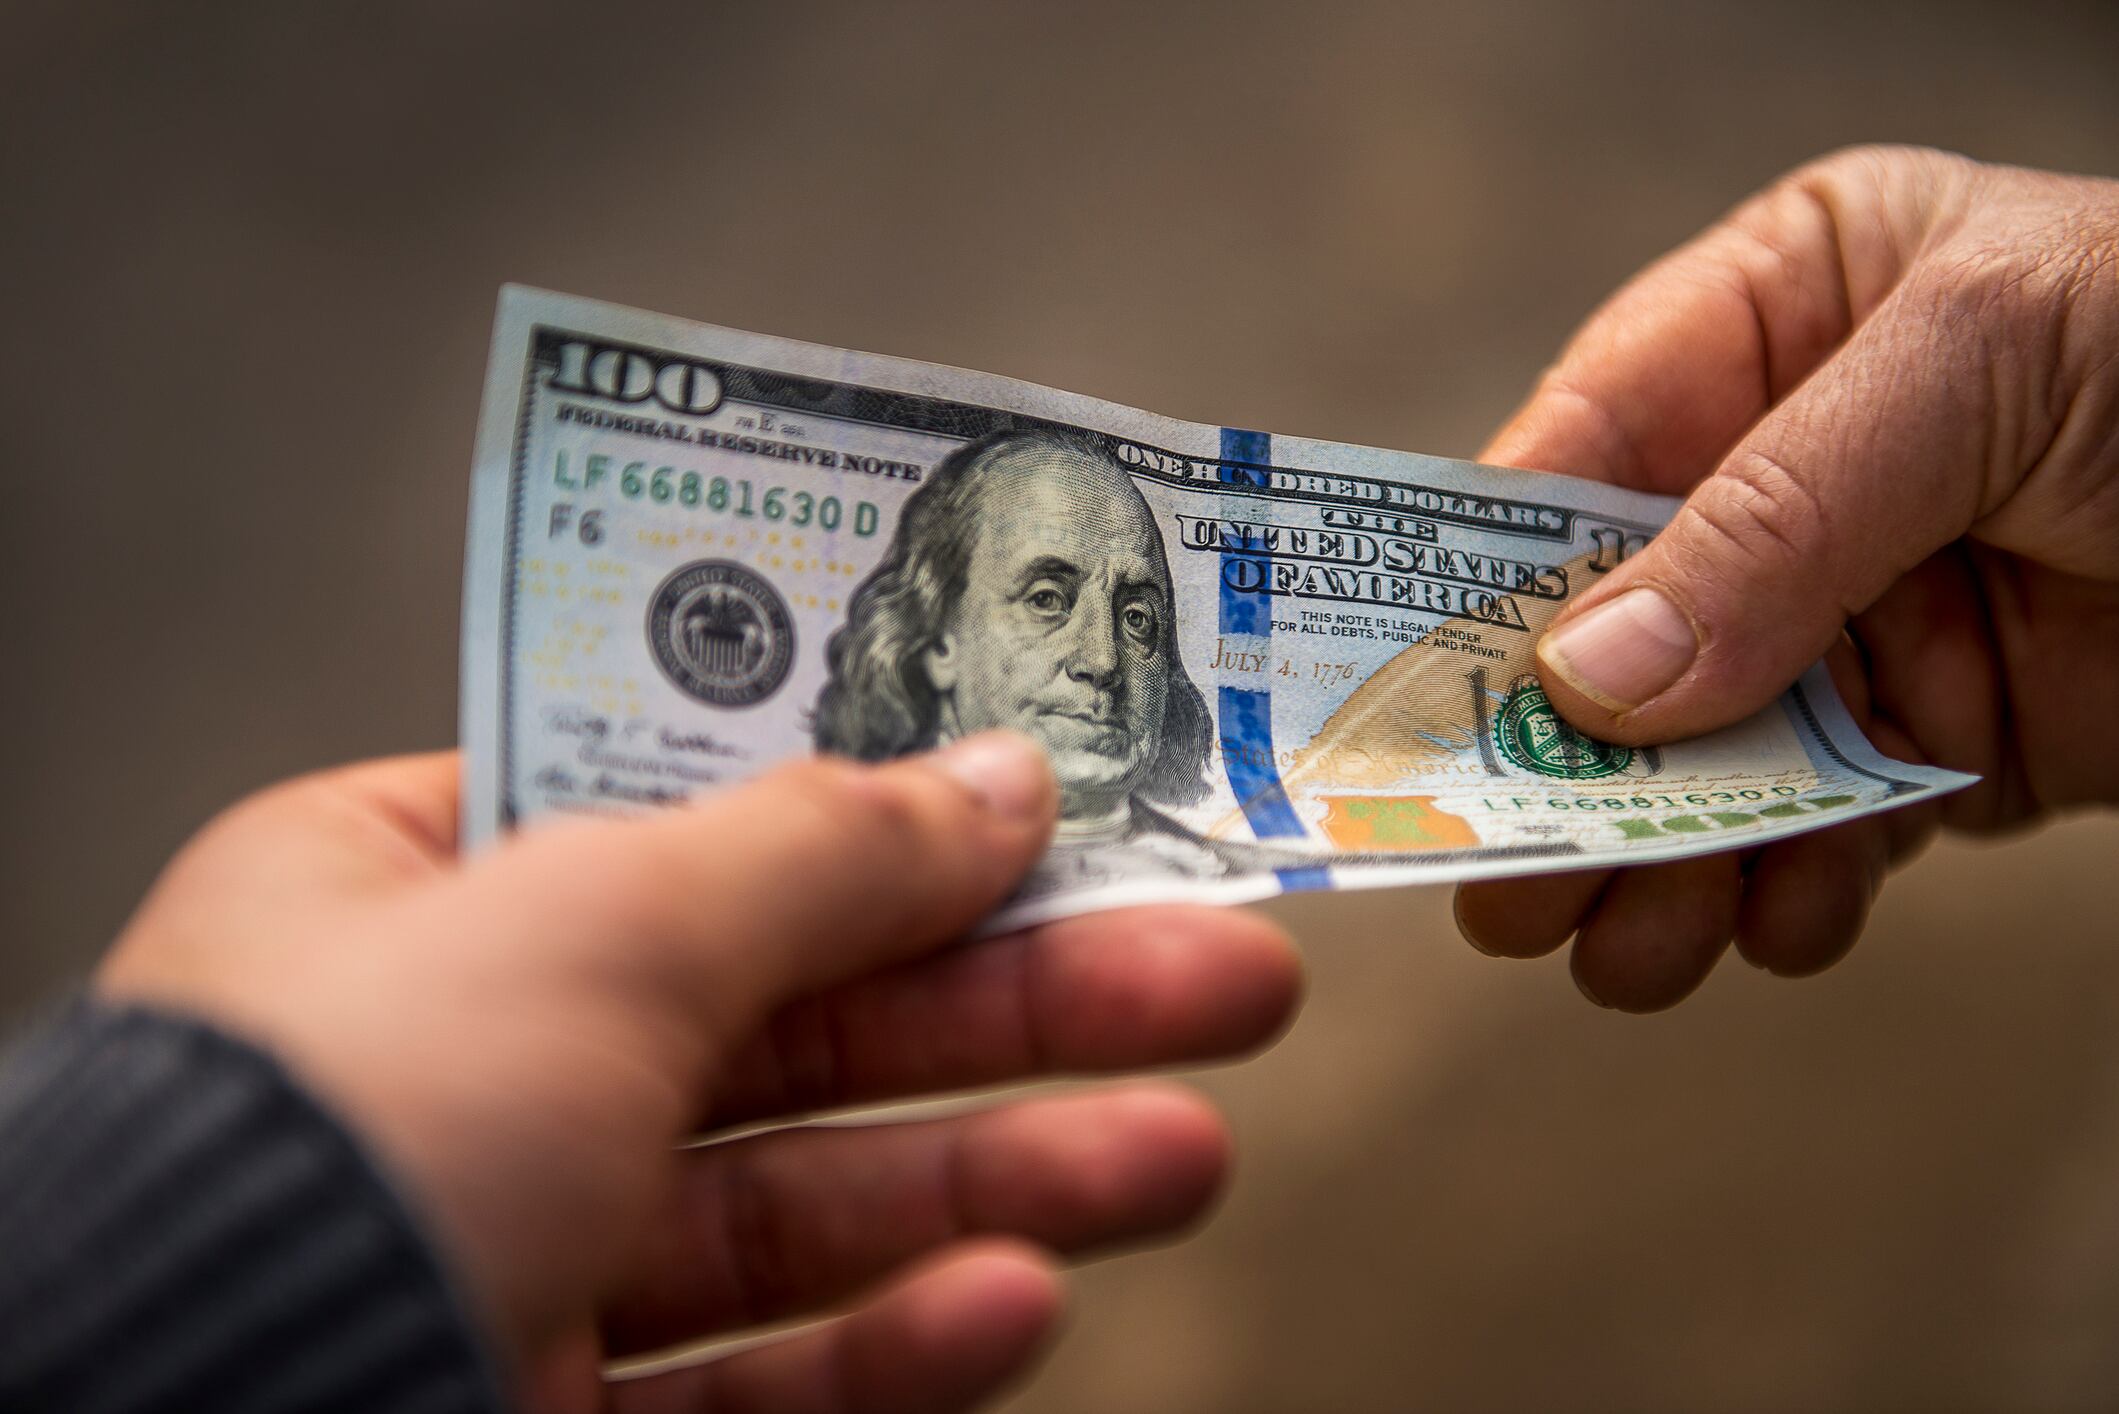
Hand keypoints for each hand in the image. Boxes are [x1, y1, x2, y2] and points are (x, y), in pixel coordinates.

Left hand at [96, 735, 1300, 1411]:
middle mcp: (457, 1069)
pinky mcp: (546, 1412)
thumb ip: (816, 851)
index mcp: (405, 896)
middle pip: (797, 1014)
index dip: (889, 809)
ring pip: (805, 1204)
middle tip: (1214, 974)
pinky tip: (1016, 1297)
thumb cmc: (327, 1145)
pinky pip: (752, 1377)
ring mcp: (510, 1252)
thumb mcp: (593, 928)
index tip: (1058, 804)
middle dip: (1022, 1004)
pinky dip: (889, 1342)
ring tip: (1182, 1148)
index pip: (690, 820)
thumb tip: (996, 780)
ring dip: (1005, 1177)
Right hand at [1454, 145, 2118, 1010]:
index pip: (1574, 452)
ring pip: (1698, 757)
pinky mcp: (1931, 737)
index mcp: (1772, 320)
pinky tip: (1784, 923)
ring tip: (1627, 949)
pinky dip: (1786, 894)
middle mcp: (1789, 472)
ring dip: (1659, 861)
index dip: (1482, 581)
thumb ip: (1778, 512)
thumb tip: (1594, 677)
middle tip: (1498, 879)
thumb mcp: (1983, 366)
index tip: (1414, 707)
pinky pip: (1813, 830)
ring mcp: (1854, 614)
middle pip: (1612, 633)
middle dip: (1561, 763)